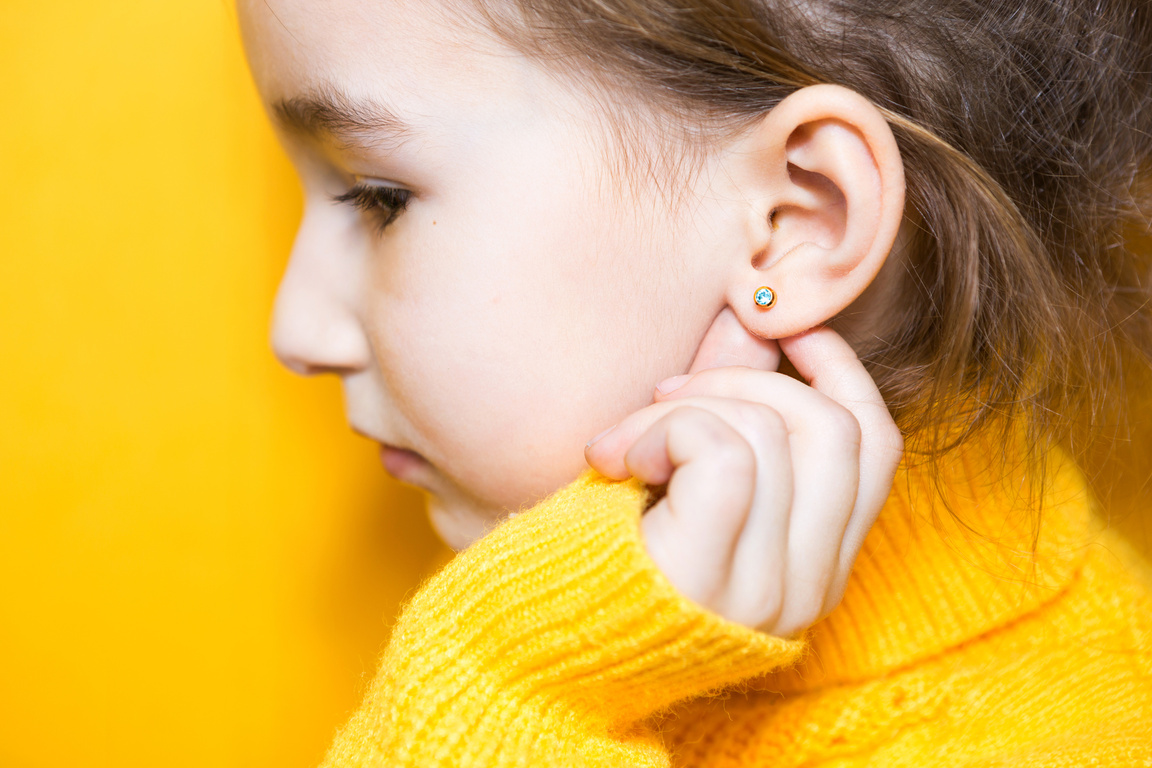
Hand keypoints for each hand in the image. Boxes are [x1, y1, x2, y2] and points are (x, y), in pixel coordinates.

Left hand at [583, 309, 902, 637]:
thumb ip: (734, 422)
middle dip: (743, 380)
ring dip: (682, 405)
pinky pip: (722, 451)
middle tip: (665, 392)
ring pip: (771, 431)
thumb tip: (758, 325)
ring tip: (622, 443)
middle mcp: (807, 590)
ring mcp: (764, 592)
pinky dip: (664, 427)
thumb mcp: (685, 490)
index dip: (841, 370)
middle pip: (834, 429)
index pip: (877, 448)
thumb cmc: (598, 560)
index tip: (786, 330)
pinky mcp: (707, 578)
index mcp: (815, 570)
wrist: (526, 652)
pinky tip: (616, 459)